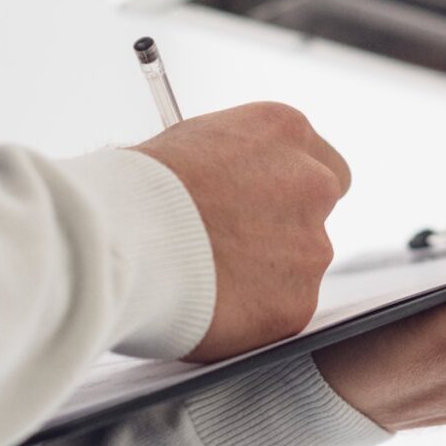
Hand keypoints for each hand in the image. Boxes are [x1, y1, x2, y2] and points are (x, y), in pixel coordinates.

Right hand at [133, 102, 350, 361]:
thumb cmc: (138, 187)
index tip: (266, 205)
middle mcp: (313, 182)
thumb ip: (237, 162)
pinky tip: (211, 304)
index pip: (322, 162)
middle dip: (288, 228)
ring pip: (300, 265)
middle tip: (239, 245)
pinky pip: (281, 310)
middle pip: (319, 211)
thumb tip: (237, 182)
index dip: (291, 190)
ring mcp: (311, 245)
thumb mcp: (195, 142)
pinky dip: (253, 314)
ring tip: (207, 276)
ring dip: (266, 273)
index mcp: (287, 131)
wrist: (123, 238)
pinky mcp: (297, 302)